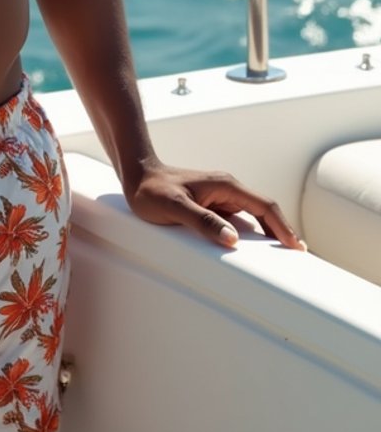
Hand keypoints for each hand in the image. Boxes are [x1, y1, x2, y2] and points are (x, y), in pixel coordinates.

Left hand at [123, 160, 306, 250]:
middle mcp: (227, 189)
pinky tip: (249, 249)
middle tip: (296, 257)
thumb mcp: (173, 207)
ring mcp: (220, 196)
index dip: (283, 227)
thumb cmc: (150, 190)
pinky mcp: (212, 204)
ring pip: (252, 216)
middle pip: (264, 211)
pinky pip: (238, 219)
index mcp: (225, 185)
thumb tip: (232, 239)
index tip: (297, 247)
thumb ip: (201, 221)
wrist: (135, 174)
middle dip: (281, 232)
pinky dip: (250, 233)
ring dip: (267, 233)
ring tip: (279, 258)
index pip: (264, 206)